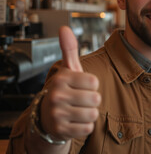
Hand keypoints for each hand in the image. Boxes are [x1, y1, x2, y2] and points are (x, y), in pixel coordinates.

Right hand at [39, 26, 100, 140]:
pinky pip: (87, 128)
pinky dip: (85, 126)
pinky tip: (75, 120)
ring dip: (89, 113)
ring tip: (78, 110)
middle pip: (95, 99)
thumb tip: (64, 28)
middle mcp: (57, 95)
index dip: (92, 85)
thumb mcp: (68, 69)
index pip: (95, 82)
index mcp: (62, 78)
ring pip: (93, 114)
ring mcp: (57, 114)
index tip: (81, 86)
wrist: (47, 117)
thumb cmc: (64, 90)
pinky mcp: (61, 130)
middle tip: (79, 100)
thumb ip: (69, 49)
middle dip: (92, 101)